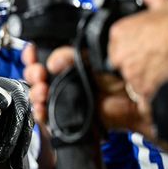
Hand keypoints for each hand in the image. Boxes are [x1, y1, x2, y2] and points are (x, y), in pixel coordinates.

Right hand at [24, 44, 152, 136]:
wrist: (137, 105)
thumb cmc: (125, 79)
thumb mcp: (96, 58)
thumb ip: (74, 56)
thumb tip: (53, 61)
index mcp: (75, 60)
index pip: (47, 54)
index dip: (35, 53)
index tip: (31, 53)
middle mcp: (69, 78)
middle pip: (39, 74)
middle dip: (33, 73)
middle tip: (37, 74)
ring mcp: (68, 97)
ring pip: (39, 94)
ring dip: (35, 92)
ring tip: (42, 91)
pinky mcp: (68, 115)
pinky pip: (47, 114)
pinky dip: (40, 112)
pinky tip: (42, 108)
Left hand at [109, 0, 167, 103]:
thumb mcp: (160, 4)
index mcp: (118, 33)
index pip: (115, 48)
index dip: (128, 52)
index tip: (139, 52)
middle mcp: (120, 53)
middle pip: (121, 66)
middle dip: (134, 65)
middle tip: (150, 62)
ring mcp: (130, 70)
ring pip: (132, 81)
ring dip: (143, 80)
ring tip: (158, 73)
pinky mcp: (143, 85)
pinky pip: (142, 96)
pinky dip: (149, 97)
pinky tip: (156, 91)